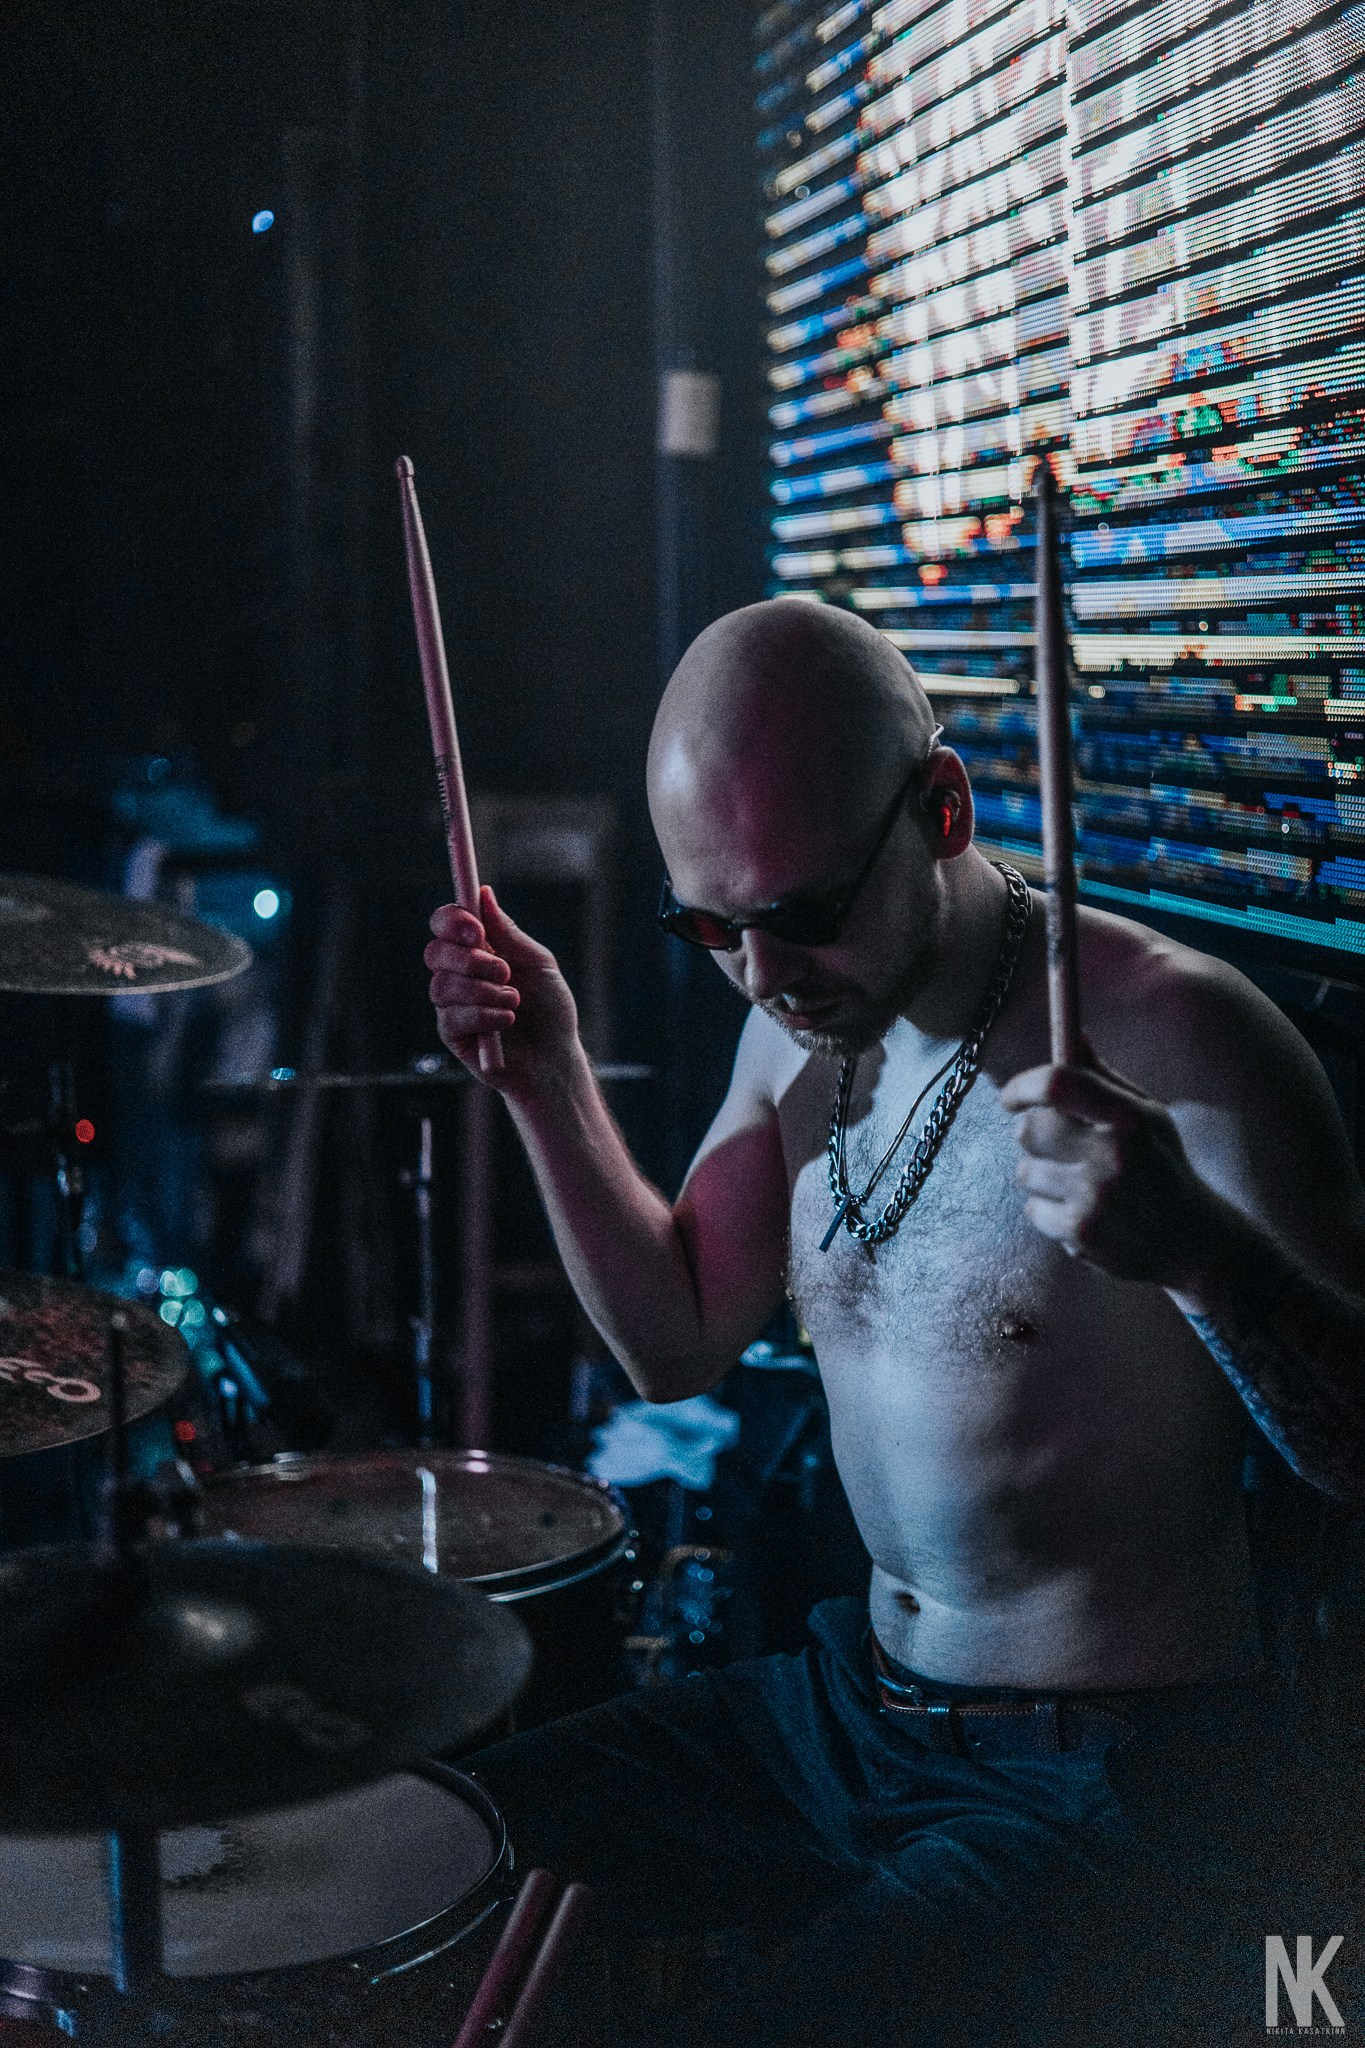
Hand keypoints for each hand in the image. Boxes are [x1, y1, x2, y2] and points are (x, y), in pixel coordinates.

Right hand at [424, 885, 579, 1093]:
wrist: (556, 1058)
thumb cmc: (550, 1009)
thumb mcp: (538, 964)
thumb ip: (509, 933)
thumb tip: (484, 894)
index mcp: (476, 951)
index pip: (446, 925)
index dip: (453, 921)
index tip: (477, 929)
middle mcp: (458, 974)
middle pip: (435, 952)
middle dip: (468, 960)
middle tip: (503, 970)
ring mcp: (452, 1005)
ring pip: (442, 986)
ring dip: (483, 992)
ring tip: (514, 1001)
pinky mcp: (453, 1035)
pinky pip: (451, 1017)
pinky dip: (484, 1016)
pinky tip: (507, 1022)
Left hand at [1000, 1047, 1207, 1286]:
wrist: (1190, 1238)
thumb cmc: (1163, 1166)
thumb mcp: (1148, 1115)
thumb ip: (1104, 1079)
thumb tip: (1073, 1035)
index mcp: (1129, 1118)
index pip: (1056, 1085)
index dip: (1023, 1086)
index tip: (1010, 1096)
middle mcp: (1111, 1155)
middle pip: (1029, 1129)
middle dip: (1034, 1133)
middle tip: (1057, 1143)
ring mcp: (1094, 1197)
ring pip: (1025, 1171)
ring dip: (1042, 1174)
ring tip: (1077, 1181)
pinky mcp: (1079, 1232)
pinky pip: (1032, 1208)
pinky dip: (1047, 1209)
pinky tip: (1081, 1210)